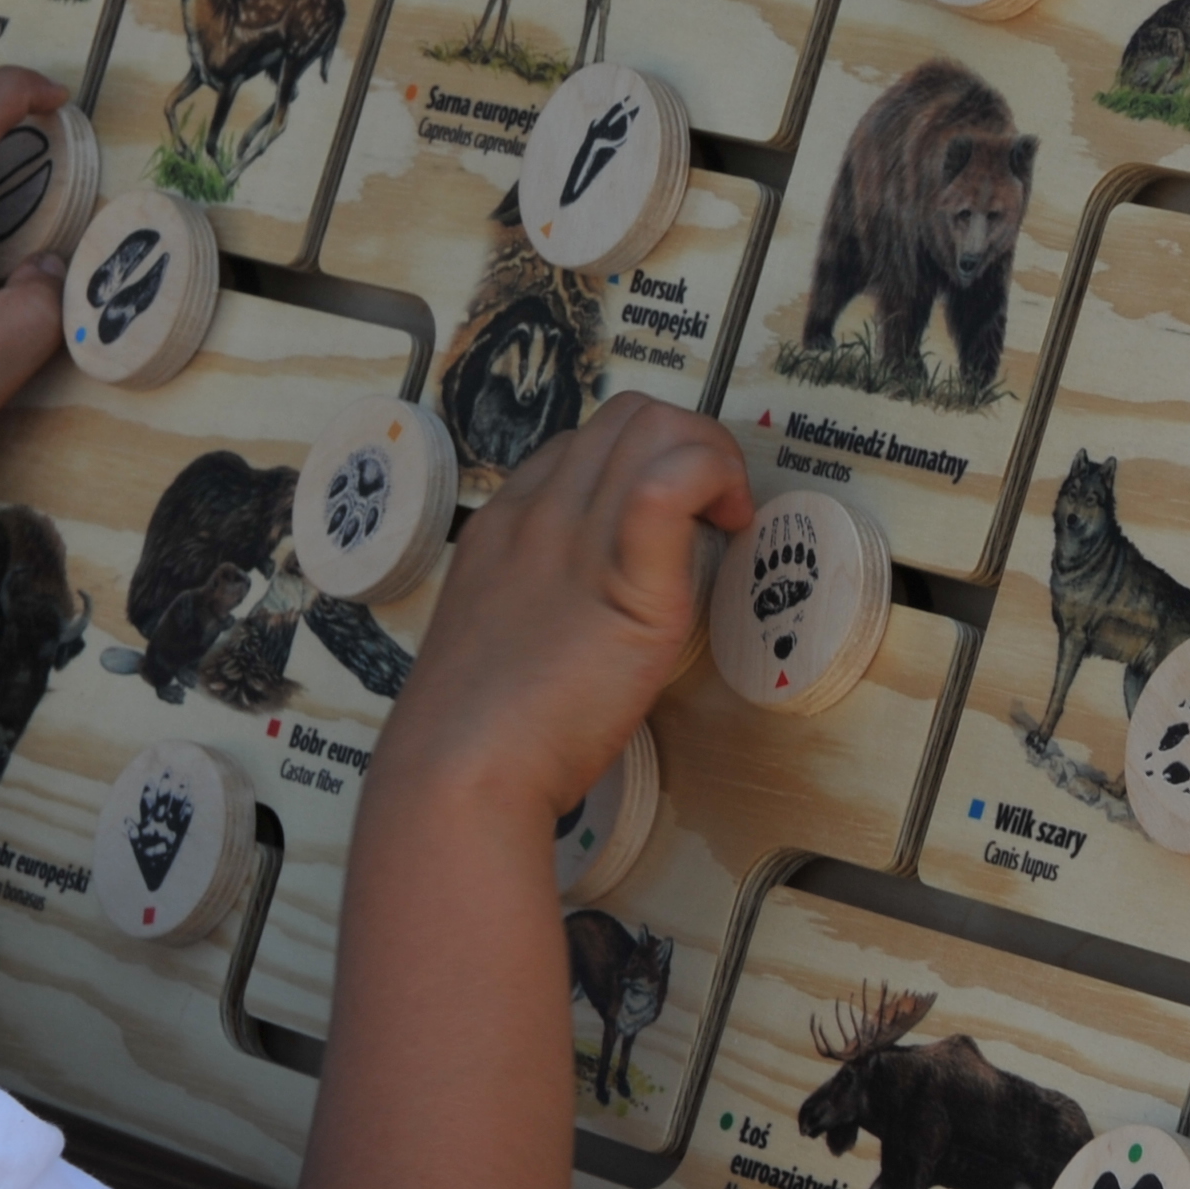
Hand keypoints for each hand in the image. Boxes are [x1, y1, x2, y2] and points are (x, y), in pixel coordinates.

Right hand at [375, 397, 749, 818]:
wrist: (461, 771)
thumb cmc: (475, 736)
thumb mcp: (492, 641)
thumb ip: (534, 606)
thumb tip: (579, 616)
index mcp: (503, 525)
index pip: (578, 447)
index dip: (635, 467)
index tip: (664, 522)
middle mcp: (540, 513)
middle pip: (627, 417)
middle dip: (686, 443)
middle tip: (711, 513)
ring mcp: (580, 537)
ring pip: (656, 425)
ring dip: (712, 455)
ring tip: (724, 519)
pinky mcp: (628, 578)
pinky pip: (671, 482)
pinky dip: (714, 478)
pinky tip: (728, 526)